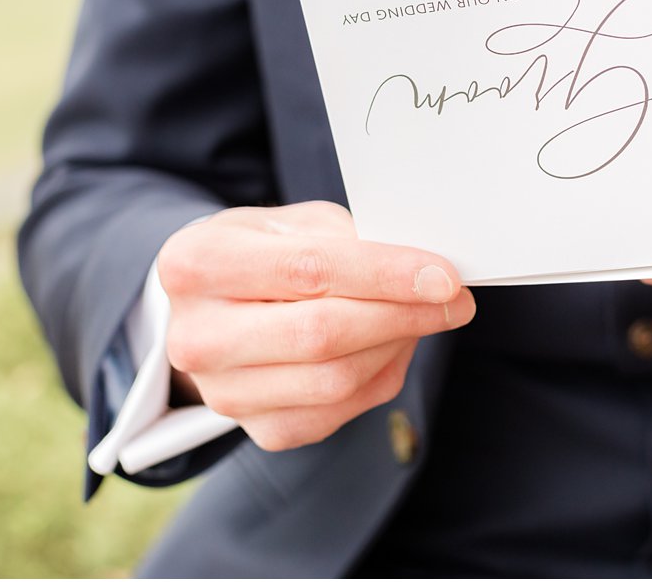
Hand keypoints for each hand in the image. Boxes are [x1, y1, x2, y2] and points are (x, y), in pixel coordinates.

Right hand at [157, 200, 473, 451]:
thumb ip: (348, 239)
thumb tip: (423, 271)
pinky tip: (395, 345)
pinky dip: (381, 376)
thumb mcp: (292, 222)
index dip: (386, 275)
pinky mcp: (257, 429)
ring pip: (336, 379)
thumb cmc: (263, 253)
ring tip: (426, 316)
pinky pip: (339, 411)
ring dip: (398, 346)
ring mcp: (222, 392)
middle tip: (454, 301)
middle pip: (322, 333)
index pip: (308, 270)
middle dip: (403, 315)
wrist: (214, 307)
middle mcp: (197, 335)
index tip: (443, 276)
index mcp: (197, 263)